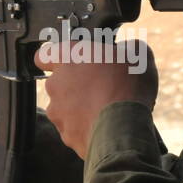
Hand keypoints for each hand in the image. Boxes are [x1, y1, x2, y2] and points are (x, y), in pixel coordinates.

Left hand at [35, 38, 157, 159]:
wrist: (124, 128)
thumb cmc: (127, 87)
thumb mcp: (138, 54)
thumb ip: (127, 47)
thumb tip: (127, 50)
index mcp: (69, 57)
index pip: (44, 54)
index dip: (54, 58)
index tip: (66, 62)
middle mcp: (56, 83)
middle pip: (59, 83)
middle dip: (75, 85)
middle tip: (99, 86)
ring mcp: (58, 111)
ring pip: (65, 107)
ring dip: (79, 107)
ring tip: (104, 109)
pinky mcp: (65, 135)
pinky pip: (73, 128)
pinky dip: (85, 127)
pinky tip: (104, 125)